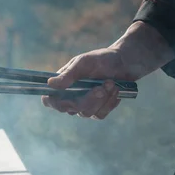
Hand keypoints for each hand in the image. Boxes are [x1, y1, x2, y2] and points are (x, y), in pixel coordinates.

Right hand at [42, 21, 174, 119]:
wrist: (125, 63)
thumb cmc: (102, 59)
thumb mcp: (84, 62)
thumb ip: (68, 74)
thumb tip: (50, 84)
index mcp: (63, 84)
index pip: (50, 100)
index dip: (54, 103)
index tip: (69, 99)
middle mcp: (72, 96)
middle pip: (71, 109)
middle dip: (89, 98)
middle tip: (104, 85)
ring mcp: (85, 105)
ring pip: (87, 113)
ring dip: (103, 99)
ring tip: (112, 83)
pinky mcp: (98, 110)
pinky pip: (100, 115)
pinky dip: (109, 103)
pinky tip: (115, 91)